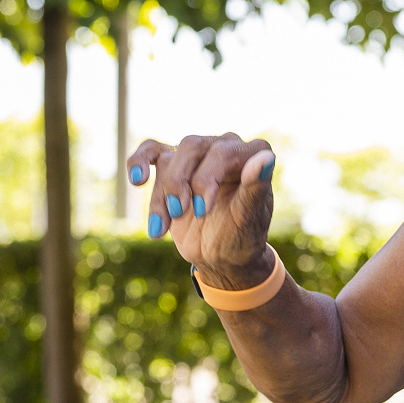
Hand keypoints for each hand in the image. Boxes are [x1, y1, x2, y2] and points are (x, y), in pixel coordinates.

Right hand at [128, 134, 276, 289]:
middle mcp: (225, 146)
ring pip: (169, 159)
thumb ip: (255, 188)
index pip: (223, 152)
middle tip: (181, 213)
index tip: (201, 210)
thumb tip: (266, 157)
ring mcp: (198, 156)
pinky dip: (138, 162)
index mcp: (252, 153)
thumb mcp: (249, 219)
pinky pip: (151, 152)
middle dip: (180, 183)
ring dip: (162, 194)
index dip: (206, 179)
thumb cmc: (242, 236)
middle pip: (192, 146)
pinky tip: (137, 179)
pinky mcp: (173, 167)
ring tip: (162, 227)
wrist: (222, 256)